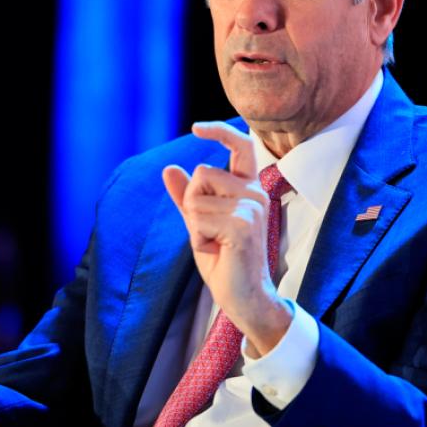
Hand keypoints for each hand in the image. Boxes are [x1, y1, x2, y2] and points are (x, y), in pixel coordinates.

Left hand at [163, 122, 292, 353]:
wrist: (244, 297)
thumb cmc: (225, 262)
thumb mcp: (199, 224)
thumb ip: (186, 197)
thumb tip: (170, 168)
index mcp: (249, 189)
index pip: (241, 146)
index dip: (219, 131)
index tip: (196, 128)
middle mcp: (255, 193)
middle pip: (202, 173)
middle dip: (192, 203)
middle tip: (209, 233)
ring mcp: (252, 207)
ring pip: (196, 197)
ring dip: (195, 225)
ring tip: (215, 243)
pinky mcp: (243, 224)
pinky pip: (198, 218)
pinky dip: (198, 238)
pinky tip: (217, 251)